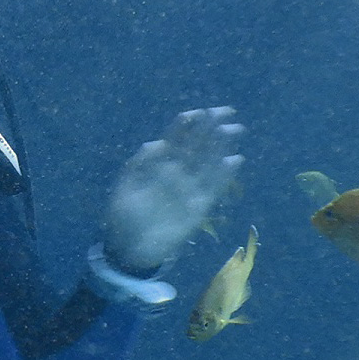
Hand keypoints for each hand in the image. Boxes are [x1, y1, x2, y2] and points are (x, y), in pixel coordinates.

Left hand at [101, 107, 243, 271]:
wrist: (129, 247)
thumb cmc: (123, 214)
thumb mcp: (126, 186)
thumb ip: (140, 164)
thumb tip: (156, 142)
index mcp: (158, 164)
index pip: (177, 138)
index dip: (189, 123)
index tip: (201, 111)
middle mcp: (177, 173)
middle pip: (197, 145)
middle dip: (211, 128)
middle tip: (226, 112)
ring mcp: (189, 189)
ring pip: (208, 163)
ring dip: (220, 147)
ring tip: (232, 129)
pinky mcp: (199, 208)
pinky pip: (214, 188)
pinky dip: (224, 175)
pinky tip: (234, 160)